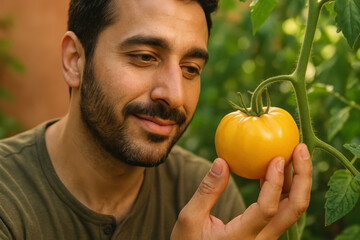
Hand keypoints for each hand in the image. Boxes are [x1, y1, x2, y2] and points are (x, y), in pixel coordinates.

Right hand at [170, 143, 311, 239]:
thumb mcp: (190, 218)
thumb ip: (207, 191)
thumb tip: (222, 161)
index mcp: (241, 237)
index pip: (267, 210)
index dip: (275, 183)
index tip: (277, 158)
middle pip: (294, 209)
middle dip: (303, 178)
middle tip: (301, 148)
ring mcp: (267, 237)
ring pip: (292, 209)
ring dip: (298, 180)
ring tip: (295, 153)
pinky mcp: (266, 232)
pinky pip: (282, 208)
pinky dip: (284, 187)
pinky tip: (277, 169)